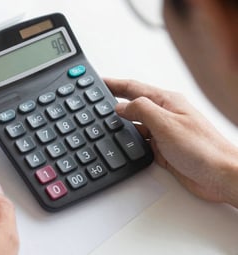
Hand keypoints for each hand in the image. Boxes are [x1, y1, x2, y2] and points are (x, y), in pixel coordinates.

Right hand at [105, 78, 237, 205]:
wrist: (219, 176)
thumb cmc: (203, 148)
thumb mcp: (167, 123)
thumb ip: (142, 110)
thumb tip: (121, 106)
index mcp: (166, 102)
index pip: (134, 88)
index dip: (115, 84)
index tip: (99, 81)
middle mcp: (163, 115)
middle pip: (133, 105)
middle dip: (113, 101)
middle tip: (96, 99)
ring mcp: (162, 133)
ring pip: (135, 124)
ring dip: (120, 123)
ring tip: (103, 121)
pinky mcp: (162, 150)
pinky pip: (140, 142)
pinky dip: (128, 141)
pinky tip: (121, 142)